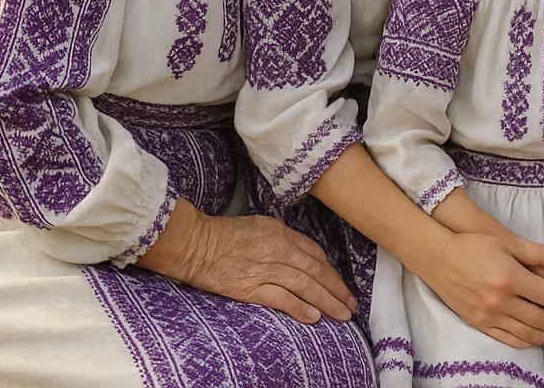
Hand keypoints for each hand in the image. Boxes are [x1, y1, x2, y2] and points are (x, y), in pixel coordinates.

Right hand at [137, 200, 355, 324]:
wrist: (193, 243)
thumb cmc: (221, 234)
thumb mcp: (258, 225)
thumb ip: (279, 238)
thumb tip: (296, 252)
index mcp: (280, 232)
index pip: (315, 253)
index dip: (330, 271)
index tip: (339, 284)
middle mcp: (277, 249)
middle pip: (316, 270)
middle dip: (337, 289)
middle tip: (351, 304)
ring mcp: (264, 268)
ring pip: (304, 286)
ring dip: (326, 301)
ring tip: (341, 315)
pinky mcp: (249, 287)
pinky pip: (280, 298)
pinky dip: (299, 308)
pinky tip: (314, 318)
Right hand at [421, 231, 543, 348]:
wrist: (439, 259)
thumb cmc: (476, 246)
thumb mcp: (510, 243)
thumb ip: (543, 254)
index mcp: (511, 278)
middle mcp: (500, 300)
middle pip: (543, 320)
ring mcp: (489, 315)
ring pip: (528, 334)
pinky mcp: (479, 325)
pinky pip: (509, 340)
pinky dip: (526, 340)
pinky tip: (535, 333)